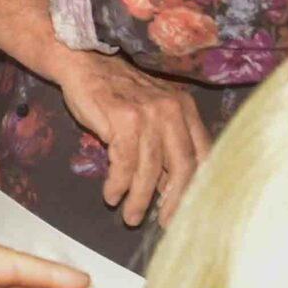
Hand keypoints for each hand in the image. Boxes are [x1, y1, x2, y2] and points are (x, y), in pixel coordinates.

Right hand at [57, 51, 211, 226]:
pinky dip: (118, 184)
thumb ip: (165, 145)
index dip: (197, 187)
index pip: (203, 154)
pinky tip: (112, 194)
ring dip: (139, 199)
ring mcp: (149, 113)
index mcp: (185, 108)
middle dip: (174, 201)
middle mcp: (172, 110)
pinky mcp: (124, 119)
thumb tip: (172, 189)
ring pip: (150, 169)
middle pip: (183, 165)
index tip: (186, 210)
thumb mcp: (152, 114)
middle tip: (163, 222)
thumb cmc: (117, 95)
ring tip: (130, 216)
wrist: (84, 65)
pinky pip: (124, 163)